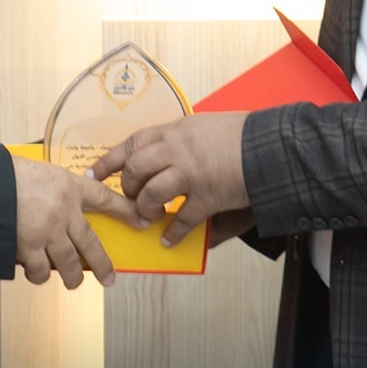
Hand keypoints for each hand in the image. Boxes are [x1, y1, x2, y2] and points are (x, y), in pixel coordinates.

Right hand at [10, 154, 145, 288]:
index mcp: (67, 188)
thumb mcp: (39, 171)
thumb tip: (65, 199)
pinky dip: (40, 275)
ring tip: (74, 281)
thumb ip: (57, 187)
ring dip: (73, 277)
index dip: (125, 210)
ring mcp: (46, 233)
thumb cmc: (6, 174)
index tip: (141, 220)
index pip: (103, 197)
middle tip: (109, 278)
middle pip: (90, 244)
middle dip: (102, 264)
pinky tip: (38, 273)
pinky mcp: (27, 248)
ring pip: (69, 264)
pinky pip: (40, 271)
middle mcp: (62, 212)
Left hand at [88, 112, 251, 246]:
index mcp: (176, 130)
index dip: (110, 159)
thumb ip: (182, 143)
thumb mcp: (205, 128)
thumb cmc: (242, 136)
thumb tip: (162, 159)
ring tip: (150, 217)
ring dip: (146, 208)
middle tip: (132, 198)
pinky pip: (182, 219)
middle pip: (135, 168)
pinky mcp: (208, 196)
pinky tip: (169, 239)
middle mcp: (178, 149)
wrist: (273, 146)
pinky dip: (173, 233)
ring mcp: (192, 172)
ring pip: (151, 192)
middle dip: (128, 187)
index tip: (94, 172)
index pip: (133, 143)